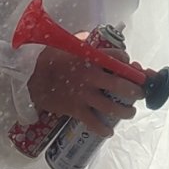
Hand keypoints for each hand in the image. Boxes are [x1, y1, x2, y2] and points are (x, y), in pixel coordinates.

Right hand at [28, 47, 143, 135]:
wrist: (29, 78)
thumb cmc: (49, 59)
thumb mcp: (67, 44)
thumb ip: (82, 41)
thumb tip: (90, 37)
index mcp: (92, 57)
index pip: (120, 58)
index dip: (128, 63)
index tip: (130, 68)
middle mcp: (92, 76)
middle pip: (123, 85)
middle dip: (136, 91)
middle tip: (139, 94)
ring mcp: (85, 94)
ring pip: (113, 107)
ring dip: (125, 112)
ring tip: (129, 112)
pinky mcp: (76, 109)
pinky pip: (94, 123)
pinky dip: (103, 129)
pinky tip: (109, 131)